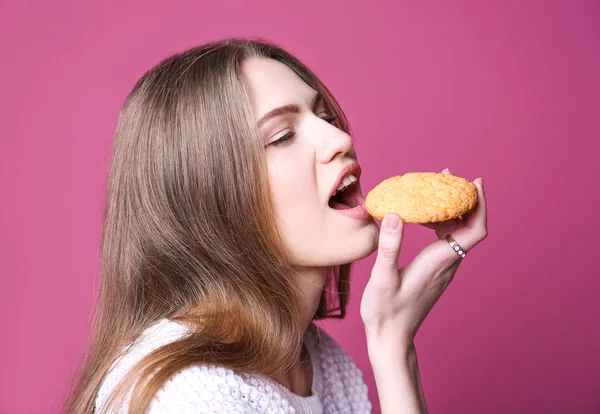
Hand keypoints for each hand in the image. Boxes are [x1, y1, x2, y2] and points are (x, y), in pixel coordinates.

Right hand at [360, 168, 487, 346]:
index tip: (475, 182)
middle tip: (448, 177)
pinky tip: (422, 217)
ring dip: (450, 210)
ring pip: (456, 233)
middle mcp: (447, 264)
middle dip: (463, 199)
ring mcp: (442, 269)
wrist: (391, 338)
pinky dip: (439, 223)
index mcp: (440, 261)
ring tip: (434, 191)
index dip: (480, 205)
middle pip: (468, 226)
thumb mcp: (382, 277)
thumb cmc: (386, 312)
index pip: (474, 230)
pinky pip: (445, 241)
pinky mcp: (434, 272)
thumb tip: (394, 214)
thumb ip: (389, 245)